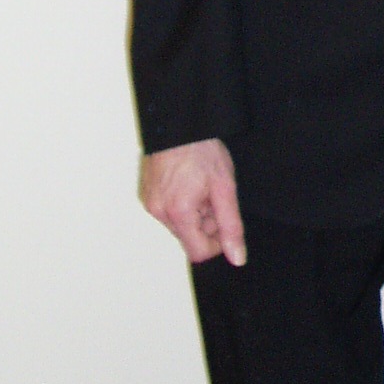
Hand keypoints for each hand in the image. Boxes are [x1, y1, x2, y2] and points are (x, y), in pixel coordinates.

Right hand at [141, 138, 246, 266]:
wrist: (179, 126)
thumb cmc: (201, 151)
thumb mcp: (225, 189)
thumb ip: (231, 226)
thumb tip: (237, 257)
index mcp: (178, 212)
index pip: (198, 253)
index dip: (216, 243)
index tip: (224, 223)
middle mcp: (159, 212)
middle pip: (189, 238)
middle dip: (206, 223)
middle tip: (214, 197)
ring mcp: (150, 204)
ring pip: (179, 225)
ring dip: (195, 214)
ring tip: (201, 187)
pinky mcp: (147, 196)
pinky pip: (169, 213)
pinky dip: (182, 206)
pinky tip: (189, 184)